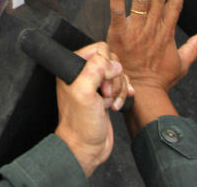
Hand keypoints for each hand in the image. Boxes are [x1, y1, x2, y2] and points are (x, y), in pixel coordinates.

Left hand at [55, 45, 124, 177]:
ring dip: (119, 89)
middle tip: (105, 95)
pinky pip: (121, 84)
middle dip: (114, 79)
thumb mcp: (84, 92)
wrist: (87, 147)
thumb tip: (114, 63)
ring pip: (118, 73)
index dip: (106, 65)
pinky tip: (117, 104)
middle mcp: (83, 73)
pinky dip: (123, 94)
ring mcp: (95, 84)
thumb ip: (95, 69)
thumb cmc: (80, 124)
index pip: (99, 50)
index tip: (102, 85)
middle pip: (111, 61)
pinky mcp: (105, 94)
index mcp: (73, 67)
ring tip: (109, 103)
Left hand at [107, 0, 196, 134]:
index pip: (175, 6)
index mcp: (166, 33)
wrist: (143, 94)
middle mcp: (153, 28)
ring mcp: (136, 30)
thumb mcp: (181, 65)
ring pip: (142, 0)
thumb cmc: (160, 80)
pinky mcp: (119, 34)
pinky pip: (117, 12)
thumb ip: (192, 49)